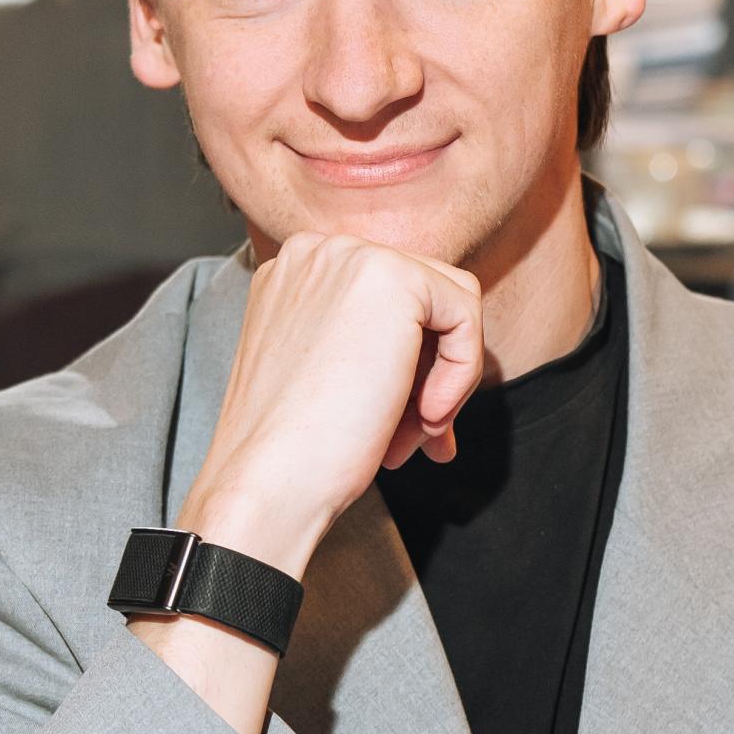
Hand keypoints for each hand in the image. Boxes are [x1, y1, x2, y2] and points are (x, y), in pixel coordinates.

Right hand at [181, 232, 483, 579]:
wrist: (269, 480)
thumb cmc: (296, 450)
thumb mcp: (337, 380)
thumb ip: (381, 351)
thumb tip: (449, 368)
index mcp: (296, 275)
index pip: (389, 305)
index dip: (412, 369)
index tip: (406, 427)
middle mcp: (319, 253)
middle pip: (422, 301)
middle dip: (432, 375)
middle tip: (419, 438)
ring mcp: (352, 257)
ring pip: (450, 304)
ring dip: (446, 379)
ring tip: (416, 437)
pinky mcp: (392, 276)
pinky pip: (464, 315)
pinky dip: (463, 373)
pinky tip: (427, 417)